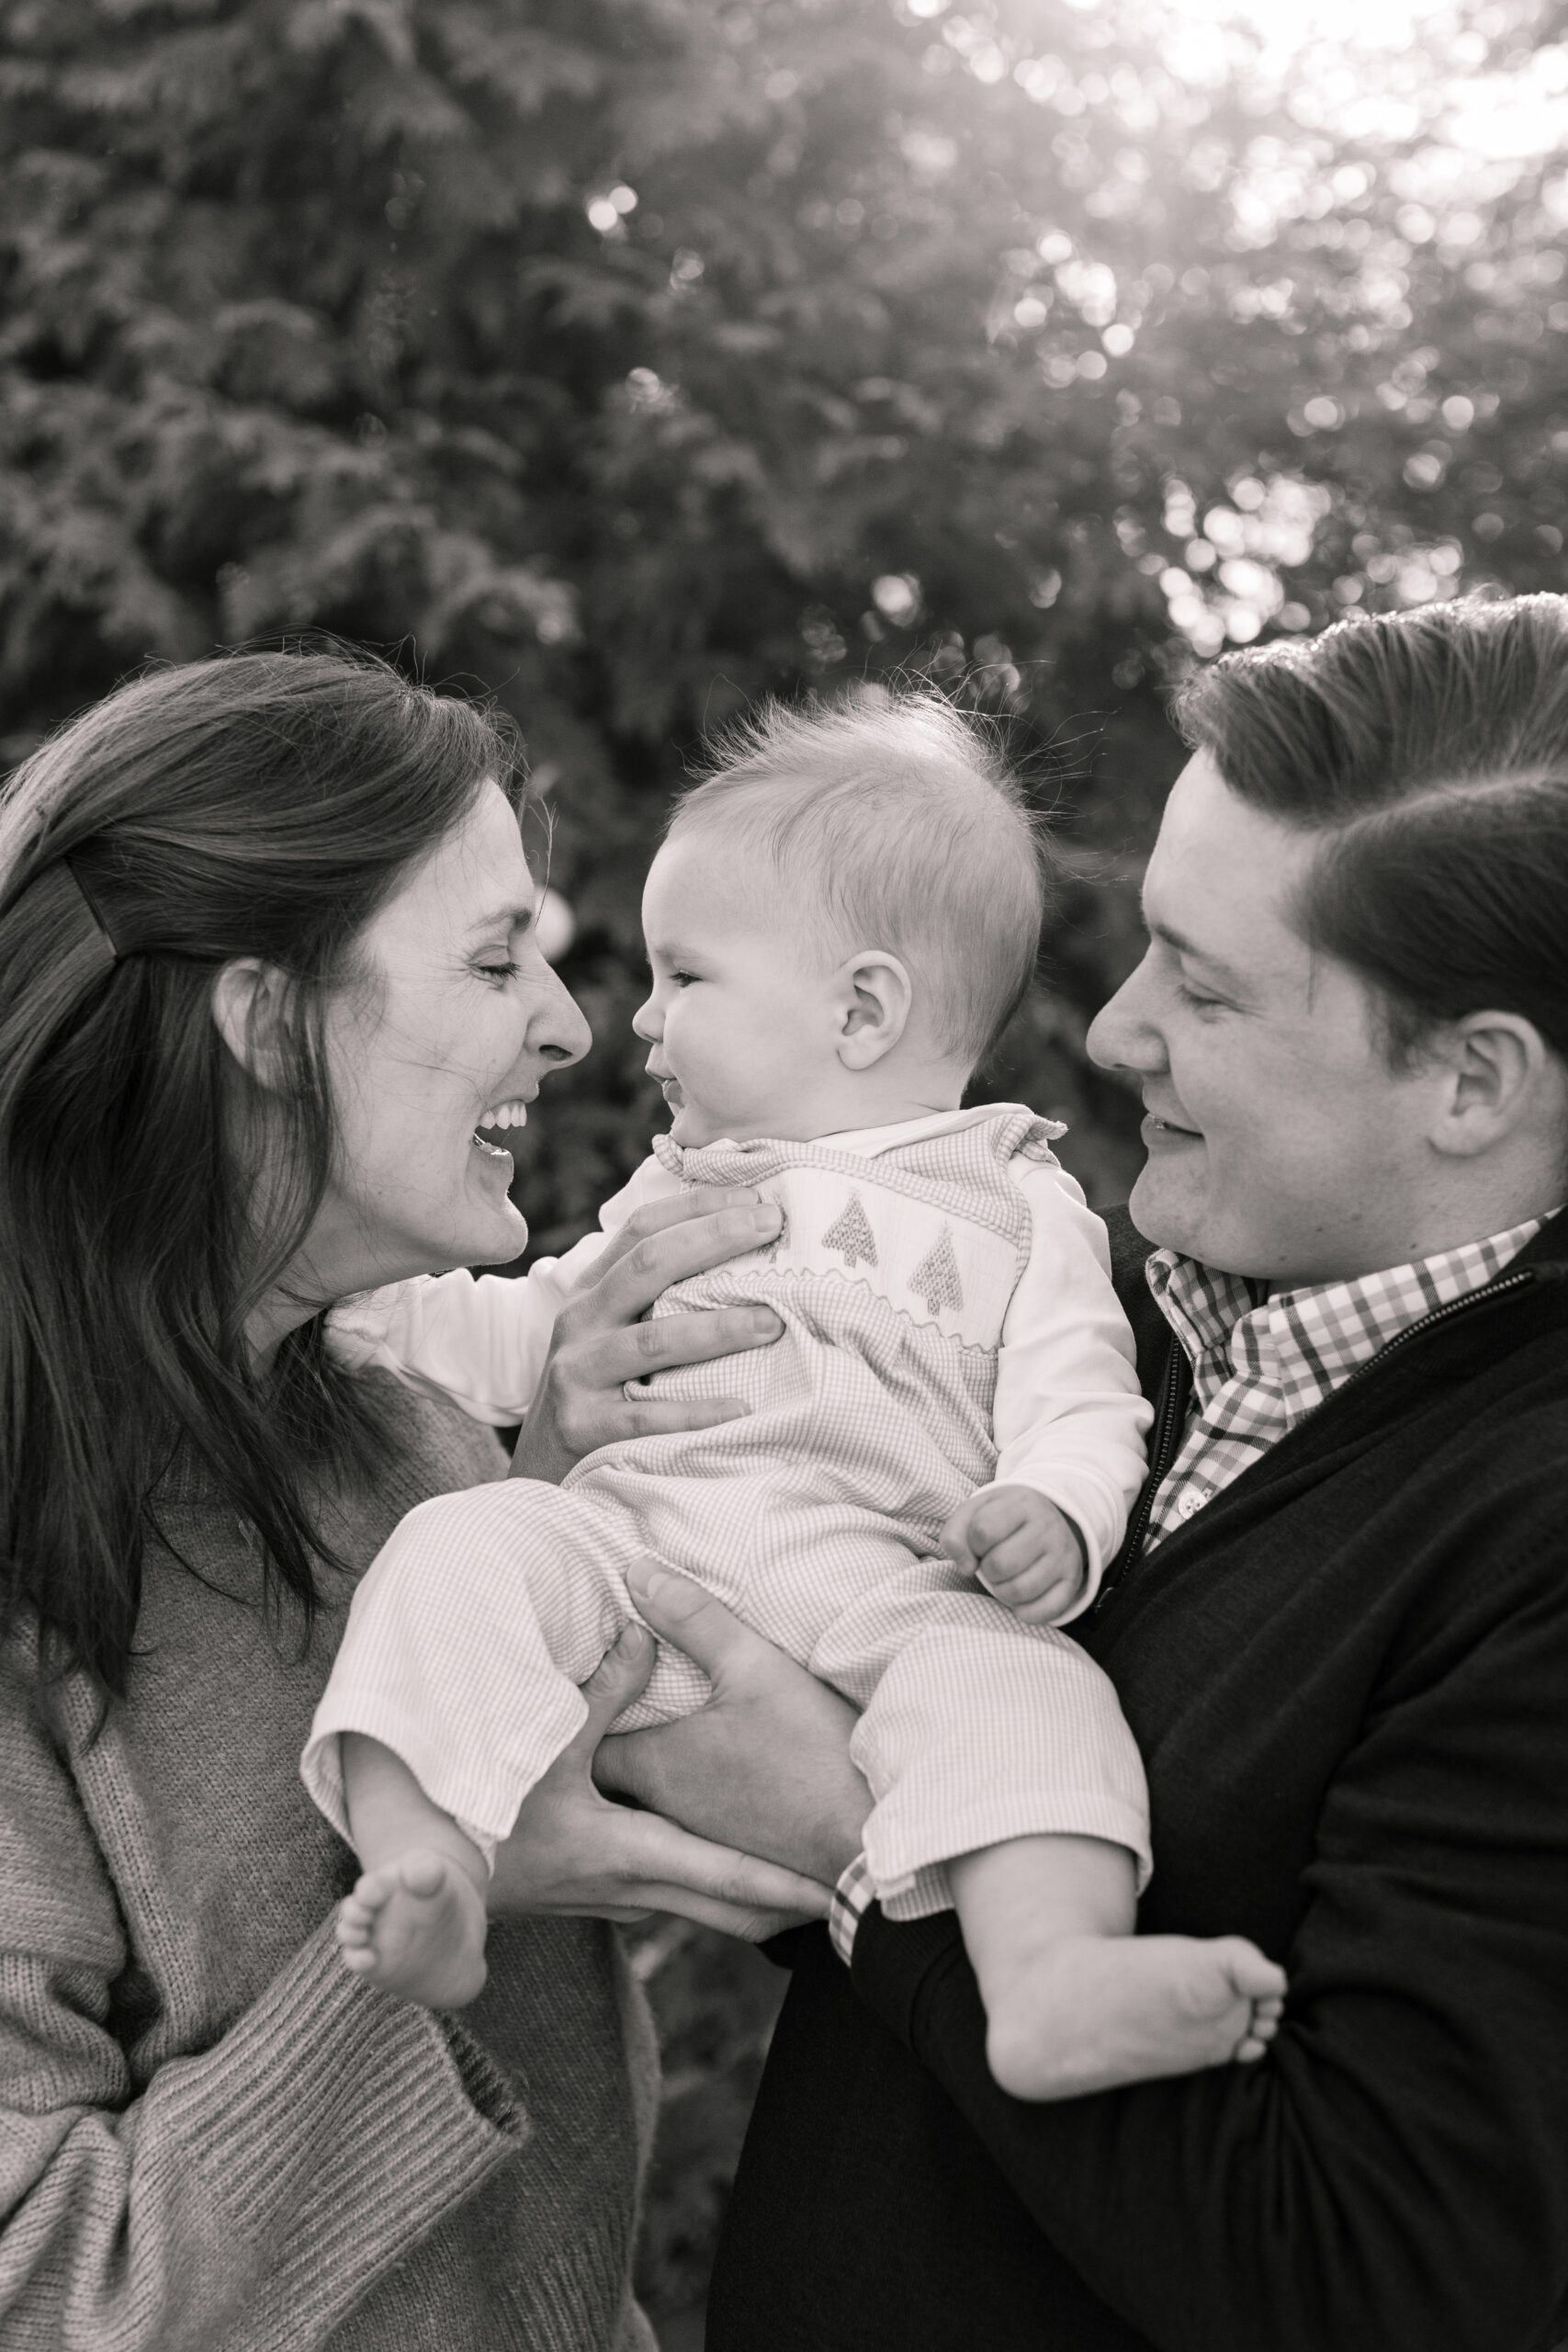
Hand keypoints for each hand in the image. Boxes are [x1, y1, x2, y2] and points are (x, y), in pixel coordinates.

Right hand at [487, 1617, 829, 1939]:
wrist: (424, 1879)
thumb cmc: (483, 1810)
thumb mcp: (549, 1741)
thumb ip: (606, 1686)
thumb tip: (640, 1628)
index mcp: (630, 1854)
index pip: (728, 1879)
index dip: (785, 1887)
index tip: (836, 1891)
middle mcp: (630, 1891)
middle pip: (729, 1910)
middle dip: (785, 1905)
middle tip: (841, 1895)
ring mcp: (611, 1903)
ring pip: (698, 1906)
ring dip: (745, 1897)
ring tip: (798, 1879)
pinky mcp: (594, 1898)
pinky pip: (666, 1897)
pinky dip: (702, 1886)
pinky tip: (712, 1859)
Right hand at [511, 1187, 783, 1484]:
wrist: (540, 1470)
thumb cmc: (598, 1391)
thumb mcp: (611, 1330)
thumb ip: (656, 1294)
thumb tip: (742, 1252)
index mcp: (591, 1290)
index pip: (641, 1228)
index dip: (698, 1206)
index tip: (755, 1198)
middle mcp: (580, 1321)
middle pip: (648, 1266)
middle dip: (715, 1239)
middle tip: (773, 1228)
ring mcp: (576, 1372)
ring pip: (651, 1341)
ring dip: (718, 1328)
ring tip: (772, 1322)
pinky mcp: (584, 1426)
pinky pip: (646, 1416)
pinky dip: (695, 1411)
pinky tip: (741, 1408)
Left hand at [595, 1560, 870, 1887]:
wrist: (866, 1842)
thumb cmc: (808, 1753)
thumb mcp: (752, 1666)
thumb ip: (692, 1617)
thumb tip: (636, 1571)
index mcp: (655, 1765)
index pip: (584, 1741)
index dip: (580, 1712)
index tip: (583, 1684)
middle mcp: (662, 1811)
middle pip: (611, 1777)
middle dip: (607, 1744)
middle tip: (611, 1707)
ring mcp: (697, 1842)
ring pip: (648, 1808)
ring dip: (649, 1778)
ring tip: (657, 1740)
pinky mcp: (734, 1858)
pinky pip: (688, 1832)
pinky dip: (687, 1806)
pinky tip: (713, 1782)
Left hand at [941, 1486, 1085, 1626]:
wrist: (1050, 1516)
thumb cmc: (1003, 1518)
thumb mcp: (975, 1512)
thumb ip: (955, 1535)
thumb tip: (966, 1568)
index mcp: (1022, 1503)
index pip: (983, 1530)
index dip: (973, 1544)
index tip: (981, 1543)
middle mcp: (1048, 1527)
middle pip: (1000, 1564)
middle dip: (987, 1570)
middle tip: (993, 1563)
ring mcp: (1064, 1555)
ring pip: (1019, 1590)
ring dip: (1002, 1592)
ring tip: (1005, 1579)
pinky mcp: (1072, 1581)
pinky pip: (1044, 1611)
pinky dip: (1024, 1612)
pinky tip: (1020, 1598)